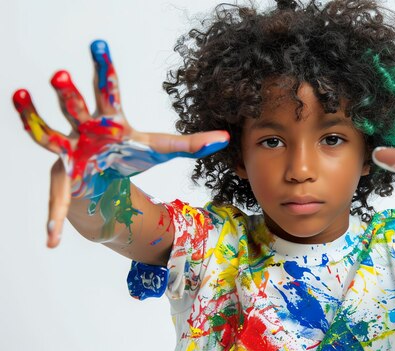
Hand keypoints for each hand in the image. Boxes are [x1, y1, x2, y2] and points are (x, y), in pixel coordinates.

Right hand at [13, 40, 228, 247]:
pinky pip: (56, 200)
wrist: (102, 182)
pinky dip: (55, 219)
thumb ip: (191, 144)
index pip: (109, 90)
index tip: (99, 44)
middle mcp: (84, 130)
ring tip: (18, 98)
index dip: (105, 68)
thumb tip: (225, 137)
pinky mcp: (63, 180)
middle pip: (74, 107)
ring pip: (46, 133)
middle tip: (60, 74)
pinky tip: (52, 239)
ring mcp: (68, 152)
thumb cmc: (127, 157)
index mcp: (110, 121)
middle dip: (67, 92)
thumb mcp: (159, 149)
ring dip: (33, 120)